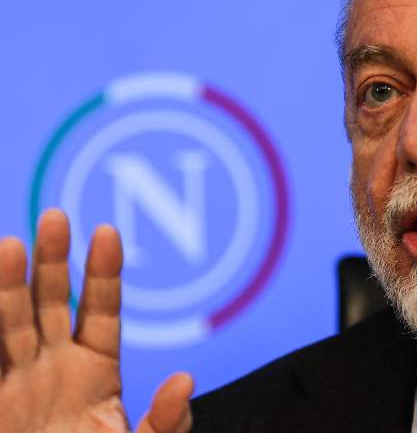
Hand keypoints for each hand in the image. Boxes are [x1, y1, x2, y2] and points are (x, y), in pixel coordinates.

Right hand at [0, 209, 192, 431]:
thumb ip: (163, 421)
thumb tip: (187, 381)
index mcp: (95, 370)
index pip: (101, 309)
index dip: (103, 272)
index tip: (106, 233)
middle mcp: (53, 367)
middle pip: (52, 303)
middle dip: (52, 262)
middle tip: (56, 217)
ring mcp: (17, 383)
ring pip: (11, 324)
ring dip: (8, 286)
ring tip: (10, 244)